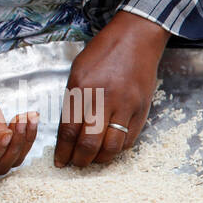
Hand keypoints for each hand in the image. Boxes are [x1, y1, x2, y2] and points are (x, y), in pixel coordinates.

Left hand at [55, 10, 170, 166]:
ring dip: (101, 158)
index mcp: (83, 88)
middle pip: (90, 143)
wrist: (136, 38)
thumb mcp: (79, 70)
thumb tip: (70, 129)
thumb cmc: (105, 52)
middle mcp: (104, 99)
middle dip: (81, 159)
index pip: (70, 130)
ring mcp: (126, 105)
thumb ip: (74, 99)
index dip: (64, 150)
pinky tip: (111, 147)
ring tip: (94, 159)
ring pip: (112, 146)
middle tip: (76, 164)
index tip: (60, 161)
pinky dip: (119, 148)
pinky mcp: (142, 109)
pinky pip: (130, 139)